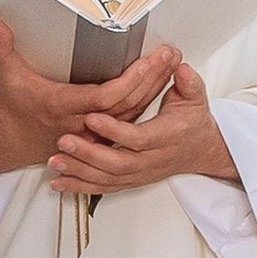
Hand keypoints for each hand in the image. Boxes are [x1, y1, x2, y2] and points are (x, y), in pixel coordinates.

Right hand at [0, 15, 177, 183]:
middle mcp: (85, 122)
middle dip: (152, 78)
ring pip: (133, 112)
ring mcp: (95, 131)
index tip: (147, 62)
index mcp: (65, 106)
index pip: (105, 97)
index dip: (129, 81)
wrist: (14, 142)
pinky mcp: (102, 133)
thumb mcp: (7, 76)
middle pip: (128, 102)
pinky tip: (163, 82)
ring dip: (156, 88)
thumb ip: (3, 47)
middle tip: (170, 54)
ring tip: (173, 62)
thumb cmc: (15, 109)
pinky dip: (148, 100)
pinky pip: (131, 118)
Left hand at [49, 59, 238, 195]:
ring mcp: (140, 174)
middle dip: (88, 153)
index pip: (137, 137)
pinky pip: (104, 188)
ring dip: (79, 172)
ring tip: (55, 161)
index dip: (113, 130)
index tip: (90, 116)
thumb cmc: (192, 123)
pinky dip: (80, 187)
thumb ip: (188, 83)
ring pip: (107, 178)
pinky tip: (59, 182)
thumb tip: (182, 69)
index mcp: (165, 138)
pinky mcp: (131, 181)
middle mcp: (151, 160)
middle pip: (117, 163)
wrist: (201, 151)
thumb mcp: (195, 98)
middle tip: (63, 140)